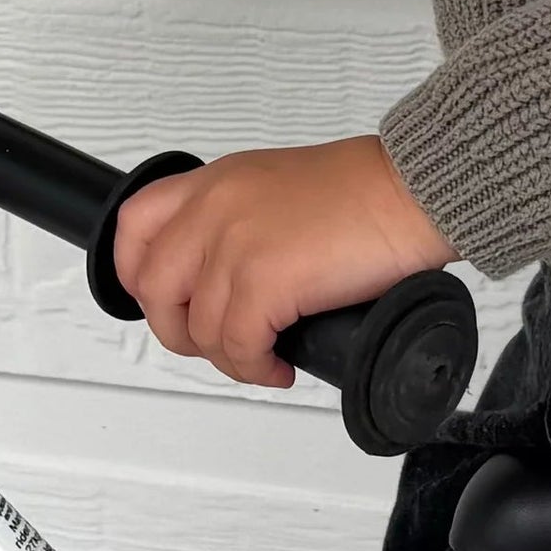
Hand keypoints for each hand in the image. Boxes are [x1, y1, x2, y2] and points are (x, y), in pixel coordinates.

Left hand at [113, 138, 452, 388]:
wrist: (414, 189)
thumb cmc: (369, 190)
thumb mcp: (281, 187)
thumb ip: (244, 219)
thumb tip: (233, 276)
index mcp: (215, 183)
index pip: (136, 224)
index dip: (136, 273)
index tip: (163, 301)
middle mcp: (214, 210)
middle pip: (154, 287)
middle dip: (180, 330)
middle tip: (218, 343)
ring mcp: (234, 245)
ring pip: (199, 328)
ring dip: (230, 358)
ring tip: (264, 358)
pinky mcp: (263, 281)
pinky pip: (238, 346)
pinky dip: (256, 368)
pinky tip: (279, 366)